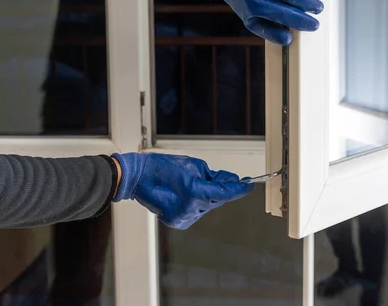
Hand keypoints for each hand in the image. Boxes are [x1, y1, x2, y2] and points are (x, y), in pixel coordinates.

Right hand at [112, 153, 253, 228]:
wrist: (137, 178)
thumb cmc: (163, 166)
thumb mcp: (193, 165)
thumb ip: (214, 175)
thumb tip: (229, 181)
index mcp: (194, 193)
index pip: (225, 193)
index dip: (239, 190)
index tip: (249, 185)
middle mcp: (190, 210)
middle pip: (217, 200)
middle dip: (221, 189)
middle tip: (222, 176)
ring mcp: (183, 218)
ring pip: (207, 207)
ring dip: (207, 196)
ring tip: (193, 183)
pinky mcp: (178, 222)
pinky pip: (196, 212)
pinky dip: (196, 203)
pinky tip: (187, 194)